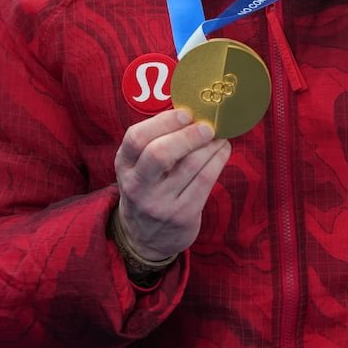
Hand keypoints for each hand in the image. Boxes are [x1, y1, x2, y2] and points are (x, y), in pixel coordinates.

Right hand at [113, 108, 231, 262]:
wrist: (144, 239)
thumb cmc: (147, 189)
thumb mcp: (138, 167)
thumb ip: (156, 140)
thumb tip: (190, 109)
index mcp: (124, 166)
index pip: (136, 139)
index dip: (163, 122)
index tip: (186, 112)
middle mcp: (138, 185)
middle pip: (159, 153)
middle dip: (188, 135)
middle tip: (208, 126)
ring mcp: (160, 203)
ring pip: (190, 166)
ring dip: (210, 145)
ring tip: (220, 135)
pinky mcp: (182, 216)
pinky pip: (205, 181)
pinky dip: (218, 160)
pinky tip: (223, 150)